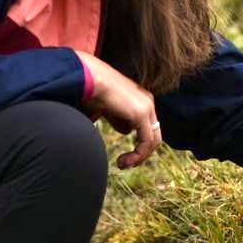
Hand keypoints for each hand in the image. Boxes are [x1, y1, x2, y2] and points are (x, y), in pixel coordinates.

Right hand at [75, 51, 162, 168]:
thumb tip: (126, 132)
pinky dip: (138, 155)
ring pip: (152, 141)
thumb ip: (119, 119)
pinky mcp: (141, 113)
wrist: (88, 78)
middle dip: (141, 154)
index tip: (125, 156)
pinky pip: (146, 142)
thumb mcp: (108, 109)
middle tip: (125, 164)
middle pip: (154, 135)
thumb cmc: (91, 90)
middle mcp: (148, 102)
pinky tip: (124, 161)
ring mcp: (147, 107)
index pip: (148, 128)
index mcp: (142, 100)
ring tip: (122, 164)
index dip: (140, 145)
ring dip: (139, 157)